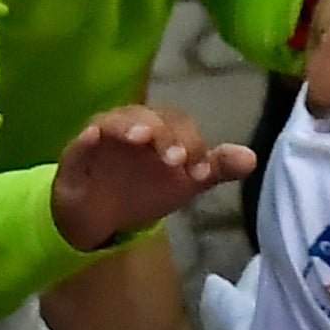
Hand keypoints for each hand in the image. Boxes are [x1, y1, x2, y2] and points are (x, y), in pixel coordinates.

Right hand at [48, 103, 251, 252]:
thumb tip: (252, 158)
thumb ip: (214, 169)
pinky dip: (89, 136)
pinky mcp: (78, 150)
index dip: (192, 145)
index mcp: (162, 128)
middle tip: (174, 160)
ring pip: (117, 120)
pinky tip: (93, 137)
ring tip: (140, 138)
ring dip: (129, 126)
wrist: (100, 212)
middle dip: (165, 135)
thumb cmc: (144, 188)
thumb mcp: (183, 182)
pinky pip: (82, 139)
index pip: (180, 126)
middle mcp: (134, 124)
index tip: (198, 172)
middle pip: (151, 117)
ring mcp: (104, 134)